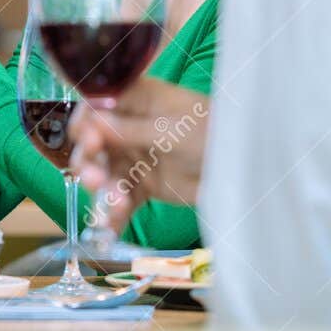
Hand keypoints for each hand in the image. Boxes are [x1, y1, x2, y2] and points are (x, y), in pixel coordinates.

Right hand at [69, 78, 209, 228]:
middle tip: (93, 179)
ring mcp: (136, 156)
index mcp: (138, 100)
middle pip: (94, 142)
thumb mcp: (170, 130)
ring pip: (104, 173)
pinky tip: (110, 230)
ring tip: (117, 205)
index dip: (85, 121)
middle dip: (89, 161)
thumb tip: (92, 123)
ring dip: (103, 191)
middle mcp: (130, 126)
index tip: (85, 139)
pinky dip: (114, 214)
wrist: (245, 170)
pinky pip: (121, 198)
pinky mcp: (144, 185)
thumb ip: (130, 130)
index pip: (97, 104)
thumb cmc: (213, 135)